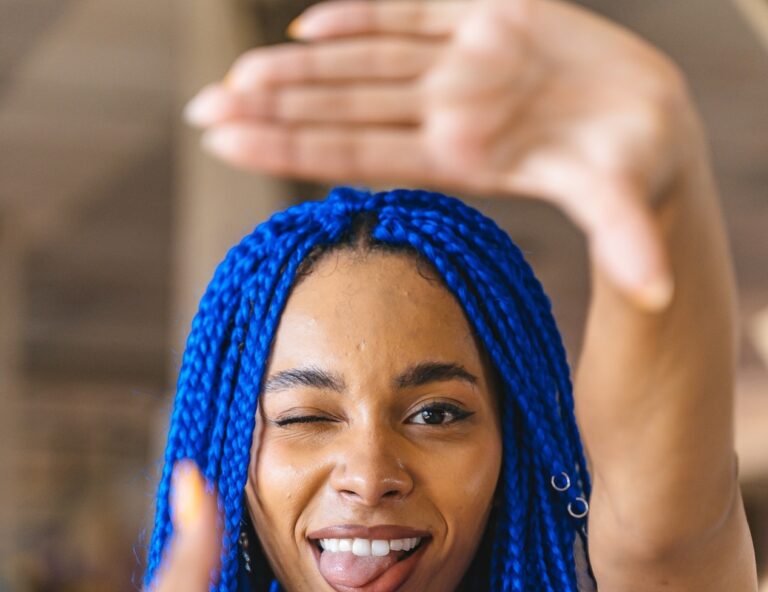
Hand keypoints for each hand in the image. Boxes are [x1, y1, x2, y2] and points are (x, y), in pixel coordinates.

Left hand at [183, 0, 698, 311]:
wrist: (649, 130)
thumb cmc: (638, 170)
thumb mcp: (630, 199)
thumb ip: (630, 239)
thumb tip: (658, 292)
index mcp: (465, 153)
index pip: (364, 151)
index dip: (297, 143)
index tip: (233, 140)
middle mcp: (449, 111)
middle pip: (346, 108)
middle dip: (274, 108)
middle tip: (202, 110)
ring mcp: (461, 65)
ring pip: (363, 62)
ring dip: (299, 69)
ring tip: (233, 77)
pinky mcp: (486, 17)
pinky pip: (410, 14)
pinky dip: (361, 15)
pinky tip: (307, 26)